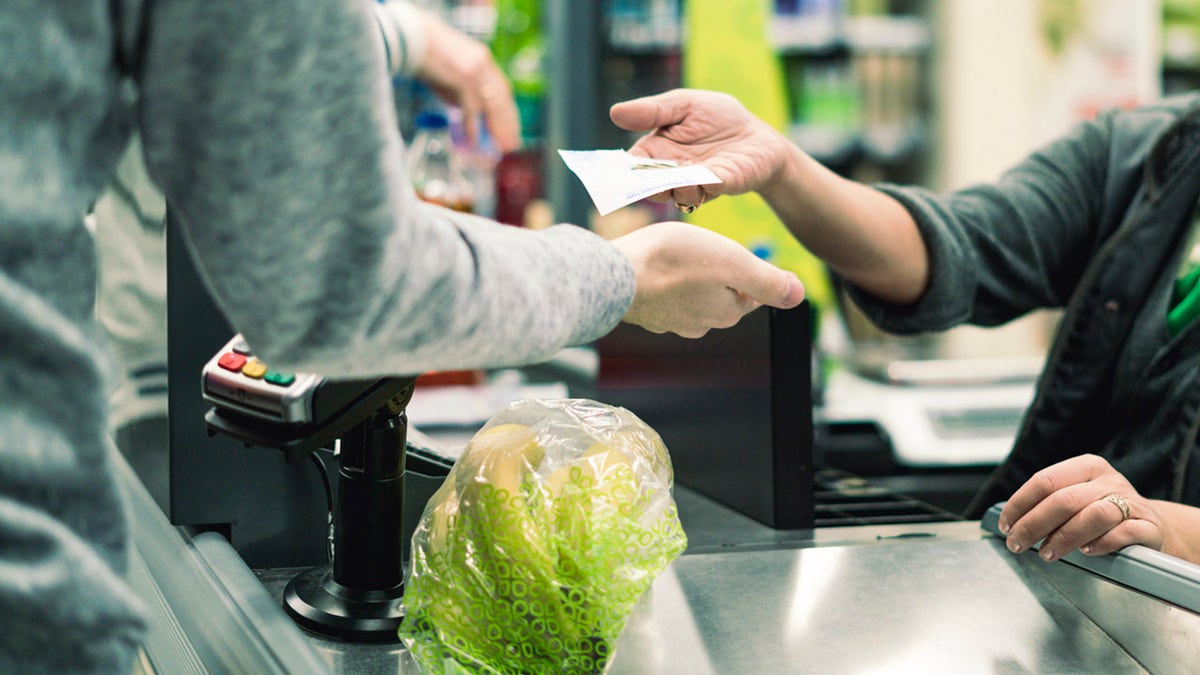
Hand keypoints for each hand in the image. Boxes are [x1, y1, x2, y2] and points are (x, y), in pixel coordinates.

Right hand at [415, 10, 520, 152]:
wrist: (408, 38)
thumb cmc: (423, 57)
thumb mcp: (450, 74)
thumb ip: (461, 93)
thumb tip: (470, 116)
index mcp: (483, 59)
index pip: (502, 89)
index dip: (508, 111)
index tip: (511, 128)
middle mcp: (484, 64)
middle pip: (502, 99)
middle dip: (508, 123)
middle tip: (510, 143)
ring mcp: (476, 70)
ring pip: (492, 105)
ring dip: (497, 129)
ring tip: (499, 148)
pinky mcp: (464, 77)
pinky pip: (472, 109)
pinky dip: (473, 127)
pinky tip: (473, 142)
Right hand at [609, 89, 791, 206]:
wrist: (758, 136)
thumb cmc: (717, 119)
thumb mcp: (683, 105)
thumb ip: (652, 111)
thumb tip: (614, 112)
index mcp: (657, 152)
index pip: (632, 166)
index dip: (623, 171)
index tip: (618, 170)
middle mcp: (672, 174)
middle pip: (650, 186)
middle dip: (647, 185)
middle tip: (646, 178)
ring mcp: (696, 183)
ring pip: (677, 194)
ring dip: (676, 188)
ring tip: (680, 177)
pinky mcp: (722, 184)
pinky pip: (708, 188)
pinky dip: (703, 185)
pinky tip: (703, 177)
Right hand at [611, 221, 805, 337]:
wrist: (612, 275)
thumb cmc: (672, 262)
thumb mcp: (733, 263)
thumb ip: (767, 281)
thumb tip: (799, 295)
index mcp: (726, 313)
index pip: (749, 291)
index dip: (741, 264)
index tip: (723, 249)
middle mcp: (700, 325)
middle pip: (721, 293)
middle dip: (715, 271)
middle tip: (699, 247)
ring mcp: (669, 322)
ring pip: (691, 294)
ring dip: (687, 275)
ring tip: (674, 253)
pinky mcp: (644, 314)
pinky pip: (664, 295)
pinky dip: (663, 281)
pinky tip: (653, 266)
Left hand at [998, 454, 1164, 561]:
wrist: (1152, 525)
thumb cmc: (1103, 513)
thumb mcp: (1077, 499)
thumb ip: (1048, 504)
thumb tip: (1010, 521)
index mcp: (1087, 467)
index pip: (1045, 481)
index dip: (1020, 504)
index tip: (1006, 524)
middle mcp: (1109, 480)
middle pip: (1063, 500)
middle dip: (1033, 525)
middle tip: (1017, 544)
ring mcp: (1131, 502)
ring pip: (1093, 515)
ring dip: (1064, 537)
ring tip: (1047, 553)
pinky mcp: (1148, 526)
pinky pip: (1124, 532)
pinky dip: (1102, 543)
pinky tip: (1087, 551)